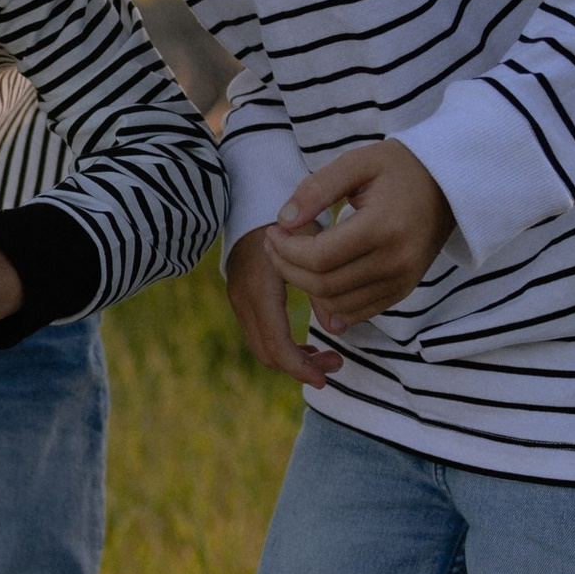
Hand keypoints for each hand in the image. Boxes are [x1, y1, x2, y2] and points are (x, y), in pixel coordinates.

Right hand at [224, 225, 341, 385]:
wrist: (252, 196)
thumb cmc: (291, 219)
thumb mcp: (312, 246)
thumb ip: (322, 288)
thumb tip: (336, 328)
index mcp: (260, 289)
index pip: (276, 345)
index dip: (300, 368)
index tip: (326, 378)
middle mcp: (243, 298)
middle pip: (267, 353)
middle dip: (300, 367)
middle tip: (335, 364)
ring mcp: (238, 298)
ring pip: (261, 346)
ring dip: (292, 358)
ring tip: (326, 356)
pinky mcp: (241, 296)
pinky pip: (259, 333)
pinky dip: (282, 345)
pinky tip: (307, 343)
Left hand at [271, 140, 455, 327]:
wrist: (449, 186)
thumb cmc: (399, 168)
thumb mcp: (357, 163)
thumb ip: (317, 189)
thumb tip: (283, 221)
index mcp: (383, 228)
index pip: (319, 257)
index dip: (286, 250)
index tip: (273, 231)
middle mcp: (396, 262)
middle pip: (324, 285)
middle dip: (288, 269)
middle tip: (275, 245)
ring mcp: (402, 281)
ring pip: (337, 305)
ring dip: (306, 287)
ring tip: (293, 258)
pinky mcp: (403, 290)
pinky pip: (357, 312)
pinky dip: (330, 302)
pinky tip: (317, 276)